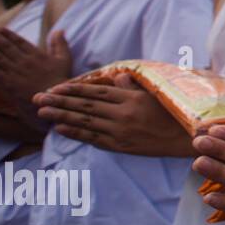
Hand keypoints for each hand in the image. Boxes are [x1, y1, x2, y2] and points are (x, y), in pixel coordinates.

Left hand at [0, 27, 71, 103]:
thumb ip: (60, 44)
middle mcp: (24, 61)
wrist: (55, 101)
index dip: (5, 33)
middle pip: (4, 46)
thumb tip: (59, 29)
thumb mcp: (64, 60)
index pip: (17, 40)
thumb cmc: (59, 81)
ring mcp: (15, 72)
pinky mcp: (8, 84)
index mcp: (35, 55)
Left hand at [33, 74, 189, 155]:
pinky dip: (76, 133)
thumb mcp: (155, 94)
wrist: (186, 138)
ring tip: (42, 113)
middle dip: (59, 102)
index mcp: (132, 98)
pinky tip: (61, 129)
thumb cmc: (173, 113)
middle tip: (38, 98)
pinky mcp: (122, 146)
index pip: (96, 92)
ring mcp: (121, 131)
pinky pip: (94, 139)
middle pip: (85, 106)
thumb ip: (133, 86)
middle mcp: (124, 113)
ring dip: (61, 117)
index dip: (74, 90)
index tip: (55, 88)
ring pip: (85, 122)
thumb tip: (117, 77)